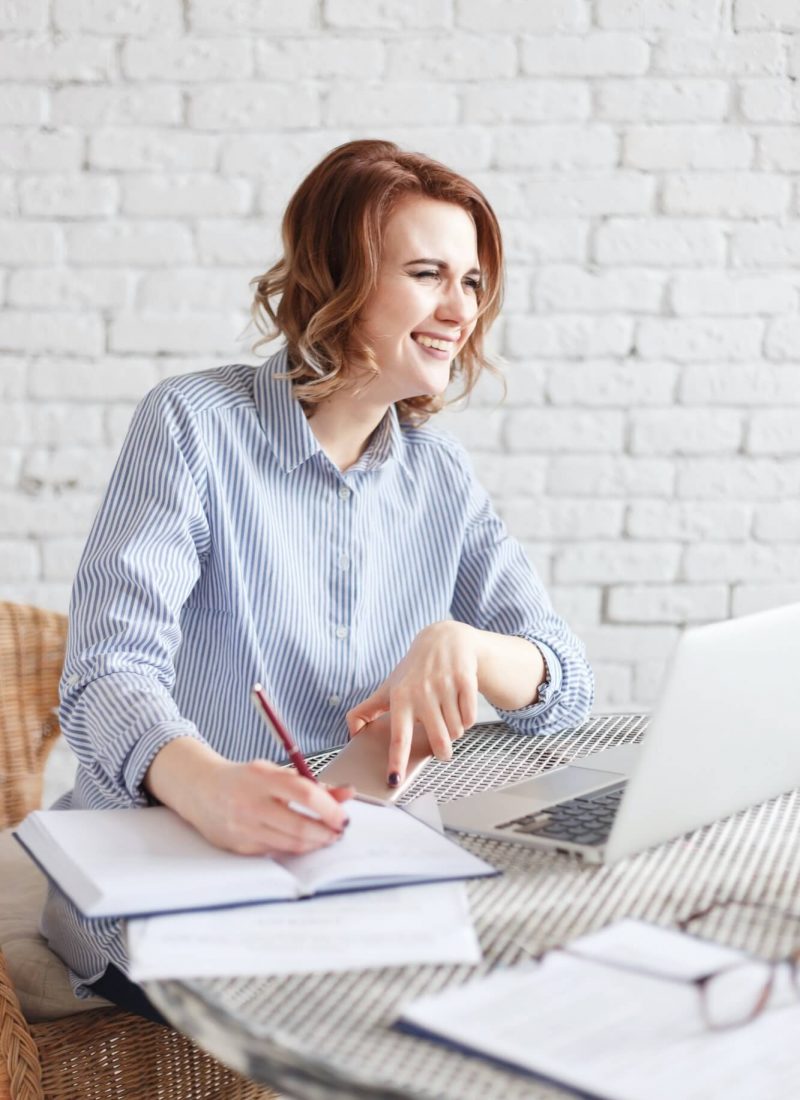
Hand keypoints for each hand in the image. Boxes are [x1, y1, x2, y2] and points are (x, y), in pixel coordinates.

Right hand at [146, 739, 353, 856]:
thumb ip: (312, 783)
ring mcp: (243, 827)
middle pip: (299, 826)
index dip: (329, 808)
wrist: (200, 790)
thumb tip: (347, 793)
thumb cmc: (244, 779)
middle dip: (327, 832)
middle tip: (339, 830)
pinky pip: (276, 851)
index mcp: (262, 777)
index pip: (305, 793)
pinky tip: (302, 841)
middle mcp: (250, 803)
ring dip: (315, 843)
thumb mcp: (275, 772)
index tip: (343, 816)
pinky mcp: (240, 846)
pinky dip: (295, 847)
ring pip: (290, 844)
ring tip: (326, 836)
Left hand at [346, 621, 479, 786]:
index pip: (397, 738)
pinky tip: (458, 707)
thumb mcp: (388, 688)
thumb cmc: (413, 671)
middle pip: (438, 742)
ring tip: (447, 718)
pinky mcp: (465, 681)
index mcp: (400, 699)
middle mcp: (422, 693)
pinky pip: (470, 718)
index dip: (396, 762)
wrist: (443, 640)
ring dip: (454, 732)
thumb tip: (352, 735)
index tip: (394, 781)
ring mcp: (444, 686)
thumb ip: (366, 711)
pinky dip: (466, 720)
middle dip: (443, 753)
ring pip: (456, 731)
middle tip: (441, 751)